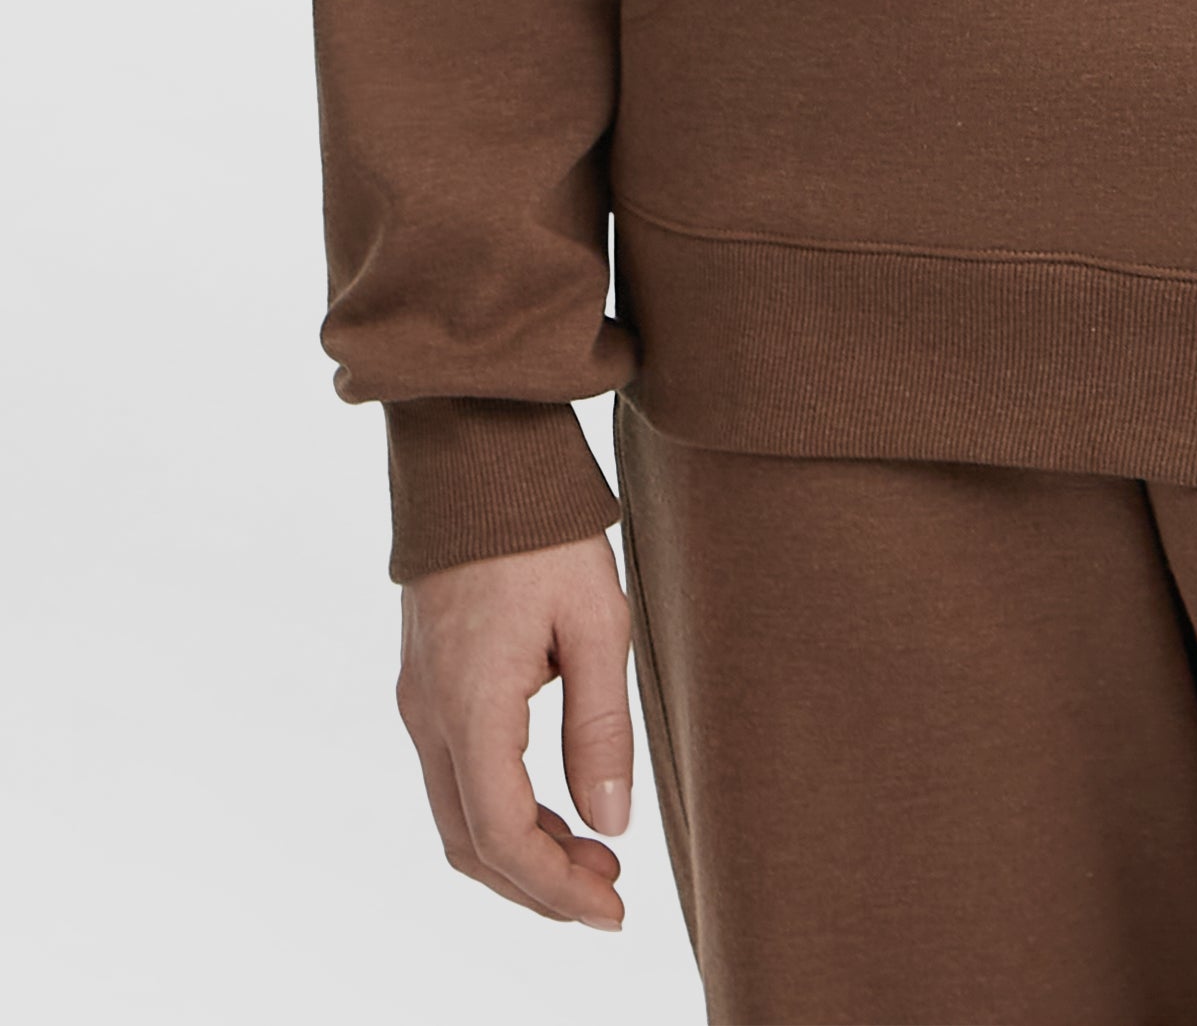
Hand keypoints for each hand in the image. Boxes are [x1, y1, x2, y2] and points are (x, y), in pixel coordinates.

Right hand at [395, 533, 634, 928]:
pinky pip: (454, 775)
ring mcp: (419, 699)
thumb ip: (600, 727)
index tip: (613, 908)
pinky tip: (554, 805)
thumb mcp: (596, 620)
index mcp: (469, 704)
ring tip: (593, 855)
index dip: (556, 889)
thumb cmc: (544, 528)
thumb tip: (609, 822)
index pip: (503, 835)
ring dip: (519, 852)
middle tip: (609, 893)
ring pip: (456, 816)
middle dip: (537, 886)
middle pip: (470, 844)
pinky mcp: (425, 682)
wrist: (475, 452)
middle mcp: (428, 713)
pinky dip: (500, 812)